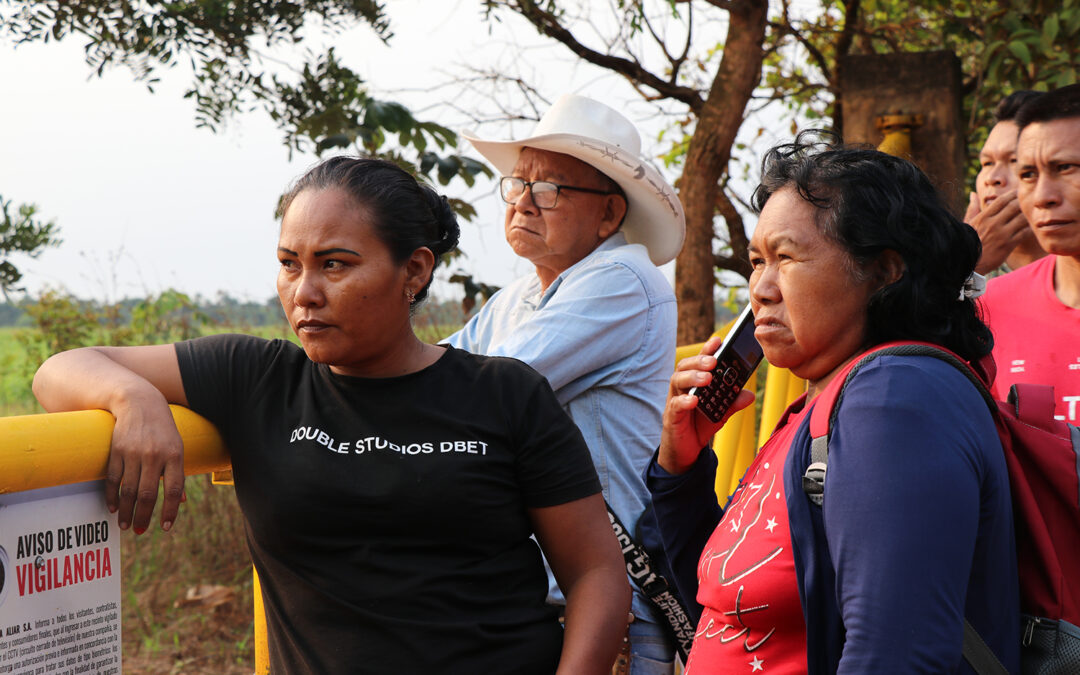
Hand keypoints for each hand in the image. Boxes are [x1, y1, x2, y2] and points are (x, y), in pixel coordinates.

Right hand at [106, 397, 185, 533]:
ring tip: (124, 525)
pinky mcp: (117, 451)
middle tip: (139, 531)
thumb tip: (181, 501)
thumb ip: (177, 473)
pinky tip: (113, 508)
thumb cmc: (162, 429)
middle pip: (147, 493)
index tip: (165, 527)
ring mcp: (134, 453)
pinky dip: (112, 496)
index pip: (174, 489)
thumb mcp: (177, 447)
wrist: (139, 402)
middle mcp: (155, 455)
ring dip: (126, 511)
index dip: (169, 510)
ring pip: (129, 490)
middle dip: (143, 516)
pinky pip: (114, 479)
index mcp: (175, 455)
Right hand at [658, 335, 754, 474]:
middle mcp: (682, 387)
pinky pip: (674, 405)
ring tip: (707, 379)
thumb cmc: (700, 425)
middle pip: (685, 366)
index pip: (699, 361)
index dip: (707, 349)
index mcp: (694, 382)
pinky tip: (694, 400)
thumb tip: (749, 394)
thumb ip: (733, 402)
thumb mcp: (721, 412)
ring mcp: (674, 400)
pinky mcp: (671, 417)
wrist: (687, 451)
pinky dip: (684, 401)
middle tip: (714, 362)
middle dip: (699, 361)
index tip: (718, 340)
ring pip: (677, 381)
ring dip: (692, 377)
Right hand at [965, 191, 1028, 274]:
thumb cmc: (967, 243)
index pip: (1002, 200)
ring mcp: (1002, 234)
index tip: (1019, 193)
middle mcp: (993, 223)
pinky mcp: (1008, 245)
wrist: (968, 265)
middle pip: (1014, 206)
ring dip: (1029, 215)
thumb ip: (972, 208)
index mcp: (983, 217)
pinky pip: (1025, 232)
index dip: (1013, 194)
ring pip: (1022, 218)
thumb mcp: (967, 224)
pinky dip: (1031, 228)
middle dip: (1023, 202)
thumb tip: (973, 194)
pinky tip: (1033, 228)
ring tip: (1034, 214)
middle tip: (1030, 202)